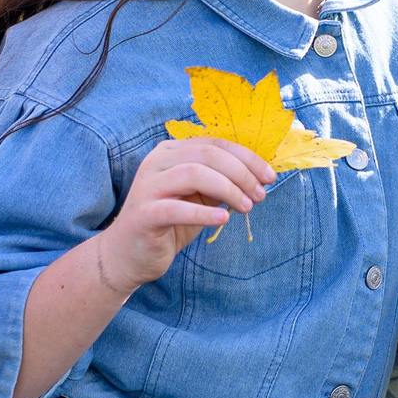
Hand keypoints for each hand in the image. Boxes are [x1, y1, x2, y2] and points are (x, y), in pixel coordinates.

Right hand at [94, 136, 276, 289]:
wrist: (128, 254)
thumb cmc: (169, 223)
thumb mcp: (199, 198)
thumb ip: (221, 183)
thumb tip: (258, 177)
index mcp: (171, 152)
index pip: (215, 143)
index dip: (247, 158)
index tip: (269, 177)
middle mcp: (157, 162)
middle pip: (207, 154)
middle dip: (241, 173)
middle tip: (259, 195)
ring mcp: (148, 186)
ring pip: (193, 174)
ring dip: (228, 189)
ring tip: (246, 207)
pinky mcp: (143, 214)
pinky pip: (176, 208)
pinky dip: (203, 213)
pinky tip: (223, 219)